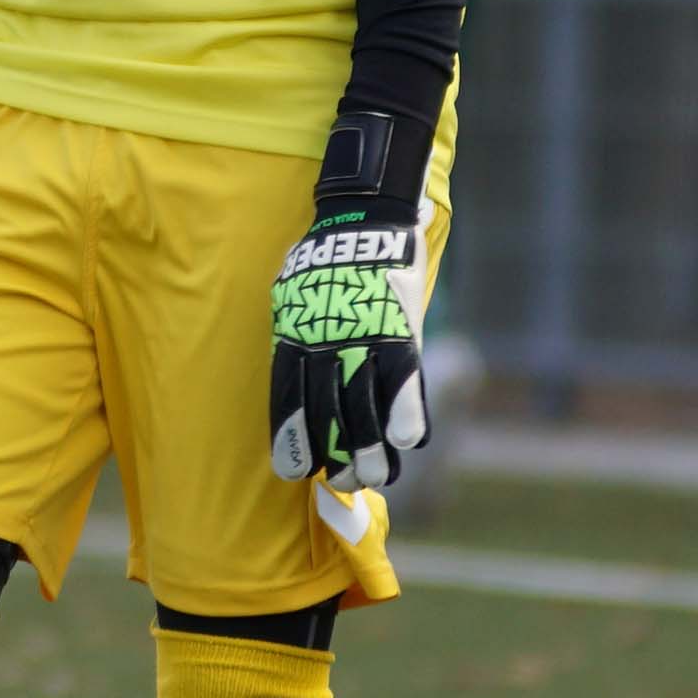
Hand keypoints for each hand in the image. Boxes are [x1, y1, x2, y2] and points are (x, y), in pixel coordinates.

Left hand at [267, 209, 430, 487]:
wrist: (365, 217)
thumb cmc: (322, 260)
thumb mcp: (291, 295)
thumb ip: (292, 336)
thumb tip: (292, 380)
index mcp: (294, 335)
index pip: (288, 397)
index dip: (293, 437)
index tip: (293, 471)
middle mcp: (327, 341)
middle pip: (328, 410)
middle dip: (335, 452)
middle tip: (343, 480)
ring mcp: (365, 337)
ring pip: (367, 404)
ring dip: (371, 446)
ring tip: (376, 475)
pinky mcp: (401, 330)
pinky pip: (405, 380)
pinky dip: (407, 413)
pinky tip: (409, 443)